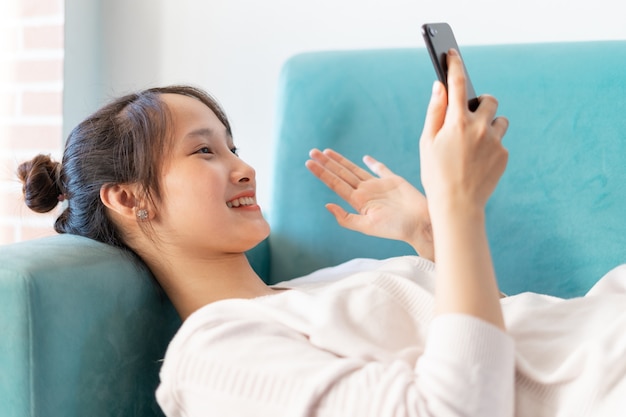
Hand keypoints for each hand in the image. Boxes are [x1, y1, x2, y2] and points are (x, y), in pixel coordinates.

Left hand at [305, 148, 433, 259]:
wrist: (420, 224)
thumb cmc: (396, 228)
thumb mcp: (367, 226)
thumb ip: (346, 218)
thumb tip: (326, 205)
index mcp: (358, 201)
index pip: (335, 183)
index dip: (322, 173)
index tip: (309, 163)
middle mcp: (365, 192)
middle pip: (341, 174)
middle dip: (326, 163)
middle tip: (312, 151)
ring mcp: (378, 185)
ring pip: (354, 169)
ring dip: (341, 161)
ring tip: (326, 152)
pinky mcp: (394, 181)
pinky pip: (381, 169)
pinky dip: (373, 164)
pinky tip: (365, 158)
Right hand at [419, 48, 508, 216]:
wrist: (458, 206)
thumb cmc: (435, 174)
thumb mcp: (426, 142)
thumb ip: (435, 112)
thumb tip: (440, 87)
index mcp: (457, 122)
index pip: (457, 83)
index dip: (454, 65)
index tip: (452, 54)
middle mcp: (480, 127)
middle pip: (489, 100)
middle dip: (481, 103)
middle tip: (469, 115)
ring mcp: (495, 141)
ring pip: (499, 121)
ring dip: (489, 126)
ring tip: (473, 145)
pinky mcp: (504, 156)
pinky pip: (499, 142)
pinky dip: (490, 147)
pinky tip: (476, 163)